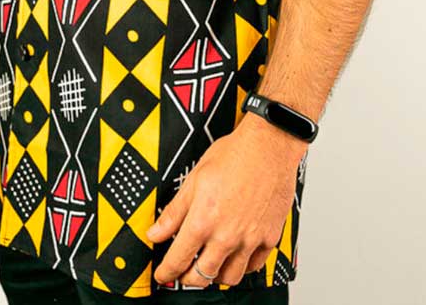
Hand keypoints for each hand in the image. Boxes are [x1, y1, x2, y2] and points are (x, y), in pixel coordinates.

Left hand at [146, 114, 306, 287]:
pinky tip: (236, 256)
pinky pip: (255, 266)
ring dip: (216, 276)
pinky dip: (243, 267)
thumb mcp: (195, 179)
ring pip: (230, 278)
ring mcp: (250, 239)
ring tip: (210, 265)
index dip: (166, 272)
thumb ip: (174, 212)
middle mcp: (226, 236)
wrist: (269, 146)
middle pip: (202, 277)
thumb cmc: (234, 155)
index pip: (178, 260)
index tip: (163, 274)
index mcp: (203, 221)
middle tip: (184, 273)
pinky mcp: (269, 238)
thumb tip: (155, 233)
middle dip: (188, 279)